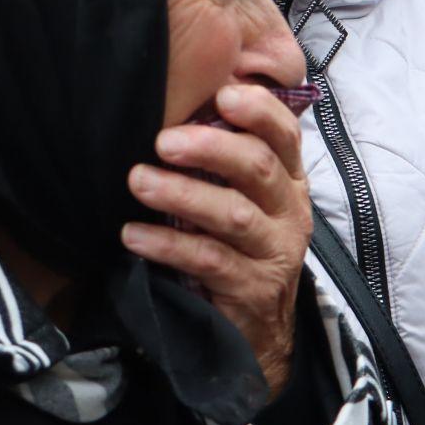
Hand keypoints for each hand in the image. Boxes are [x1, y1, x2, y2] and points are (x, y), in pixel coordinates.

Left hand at [121, 84, 312, 401]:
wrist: (261, 331)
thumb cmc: (240, 248)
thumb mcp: (242, 200)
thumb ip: (224, 159)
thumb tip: (175, 105)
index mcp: (289, 180)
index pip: (285, 134)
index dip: (258, 110)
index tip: (222, 93)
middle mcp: (290, 211)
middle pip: (258, 167)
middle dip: (209, 147)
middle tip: (162, 141)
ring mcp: (276, 252)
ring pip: (233, 214)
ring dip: (181, 194)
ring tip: (138, 181)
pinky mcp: (253, 289)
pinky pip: (209, 260)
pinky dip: (168, 245)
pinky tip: (134, 235)